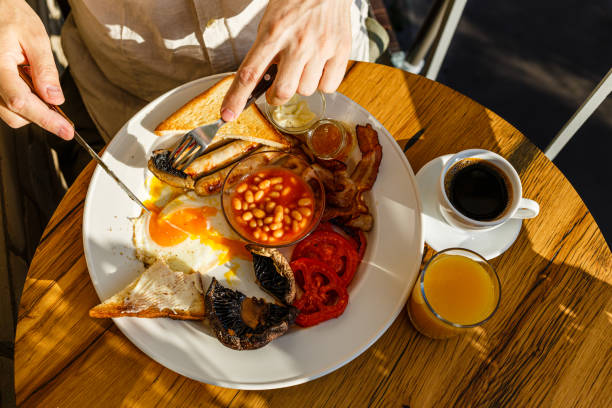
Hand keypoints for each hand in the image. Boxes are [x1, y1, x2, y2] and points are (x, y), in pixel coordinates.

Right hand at [0, 0, 72, 138]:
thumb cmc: (9, 16)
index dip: (46, 120)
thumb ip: (45, 70)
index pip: (21, 103)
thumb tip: (55, 98)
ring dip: (32, 106)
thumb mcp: (35, 38)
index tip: (66, 130)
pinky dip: (24, 100)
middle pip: (15, 114)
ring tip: (35, 79)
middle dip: (41, 114)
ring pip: (10, 112)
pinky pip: (6, 103)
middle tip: (57, 102)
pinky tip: (28, 82)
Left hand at [221, 0, 351, 120]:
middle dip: (276, 97)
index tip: (228, 114)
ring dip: (300, 85)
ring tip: (302, 65)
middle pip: (282, 91)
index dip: (237, 98)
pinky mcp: (341, 51)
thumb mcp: (270, 21)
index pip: (249, 73)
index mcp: (273, 32)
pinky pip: (328, 86)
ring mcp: (320, 48)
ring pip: (305, 90)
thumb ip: (263, 51)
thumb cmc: (295, 1)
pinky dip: (321, 83)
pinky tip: (318, 66)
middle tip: (276, 88)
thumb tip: (256, 83)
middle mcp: (297, 42)